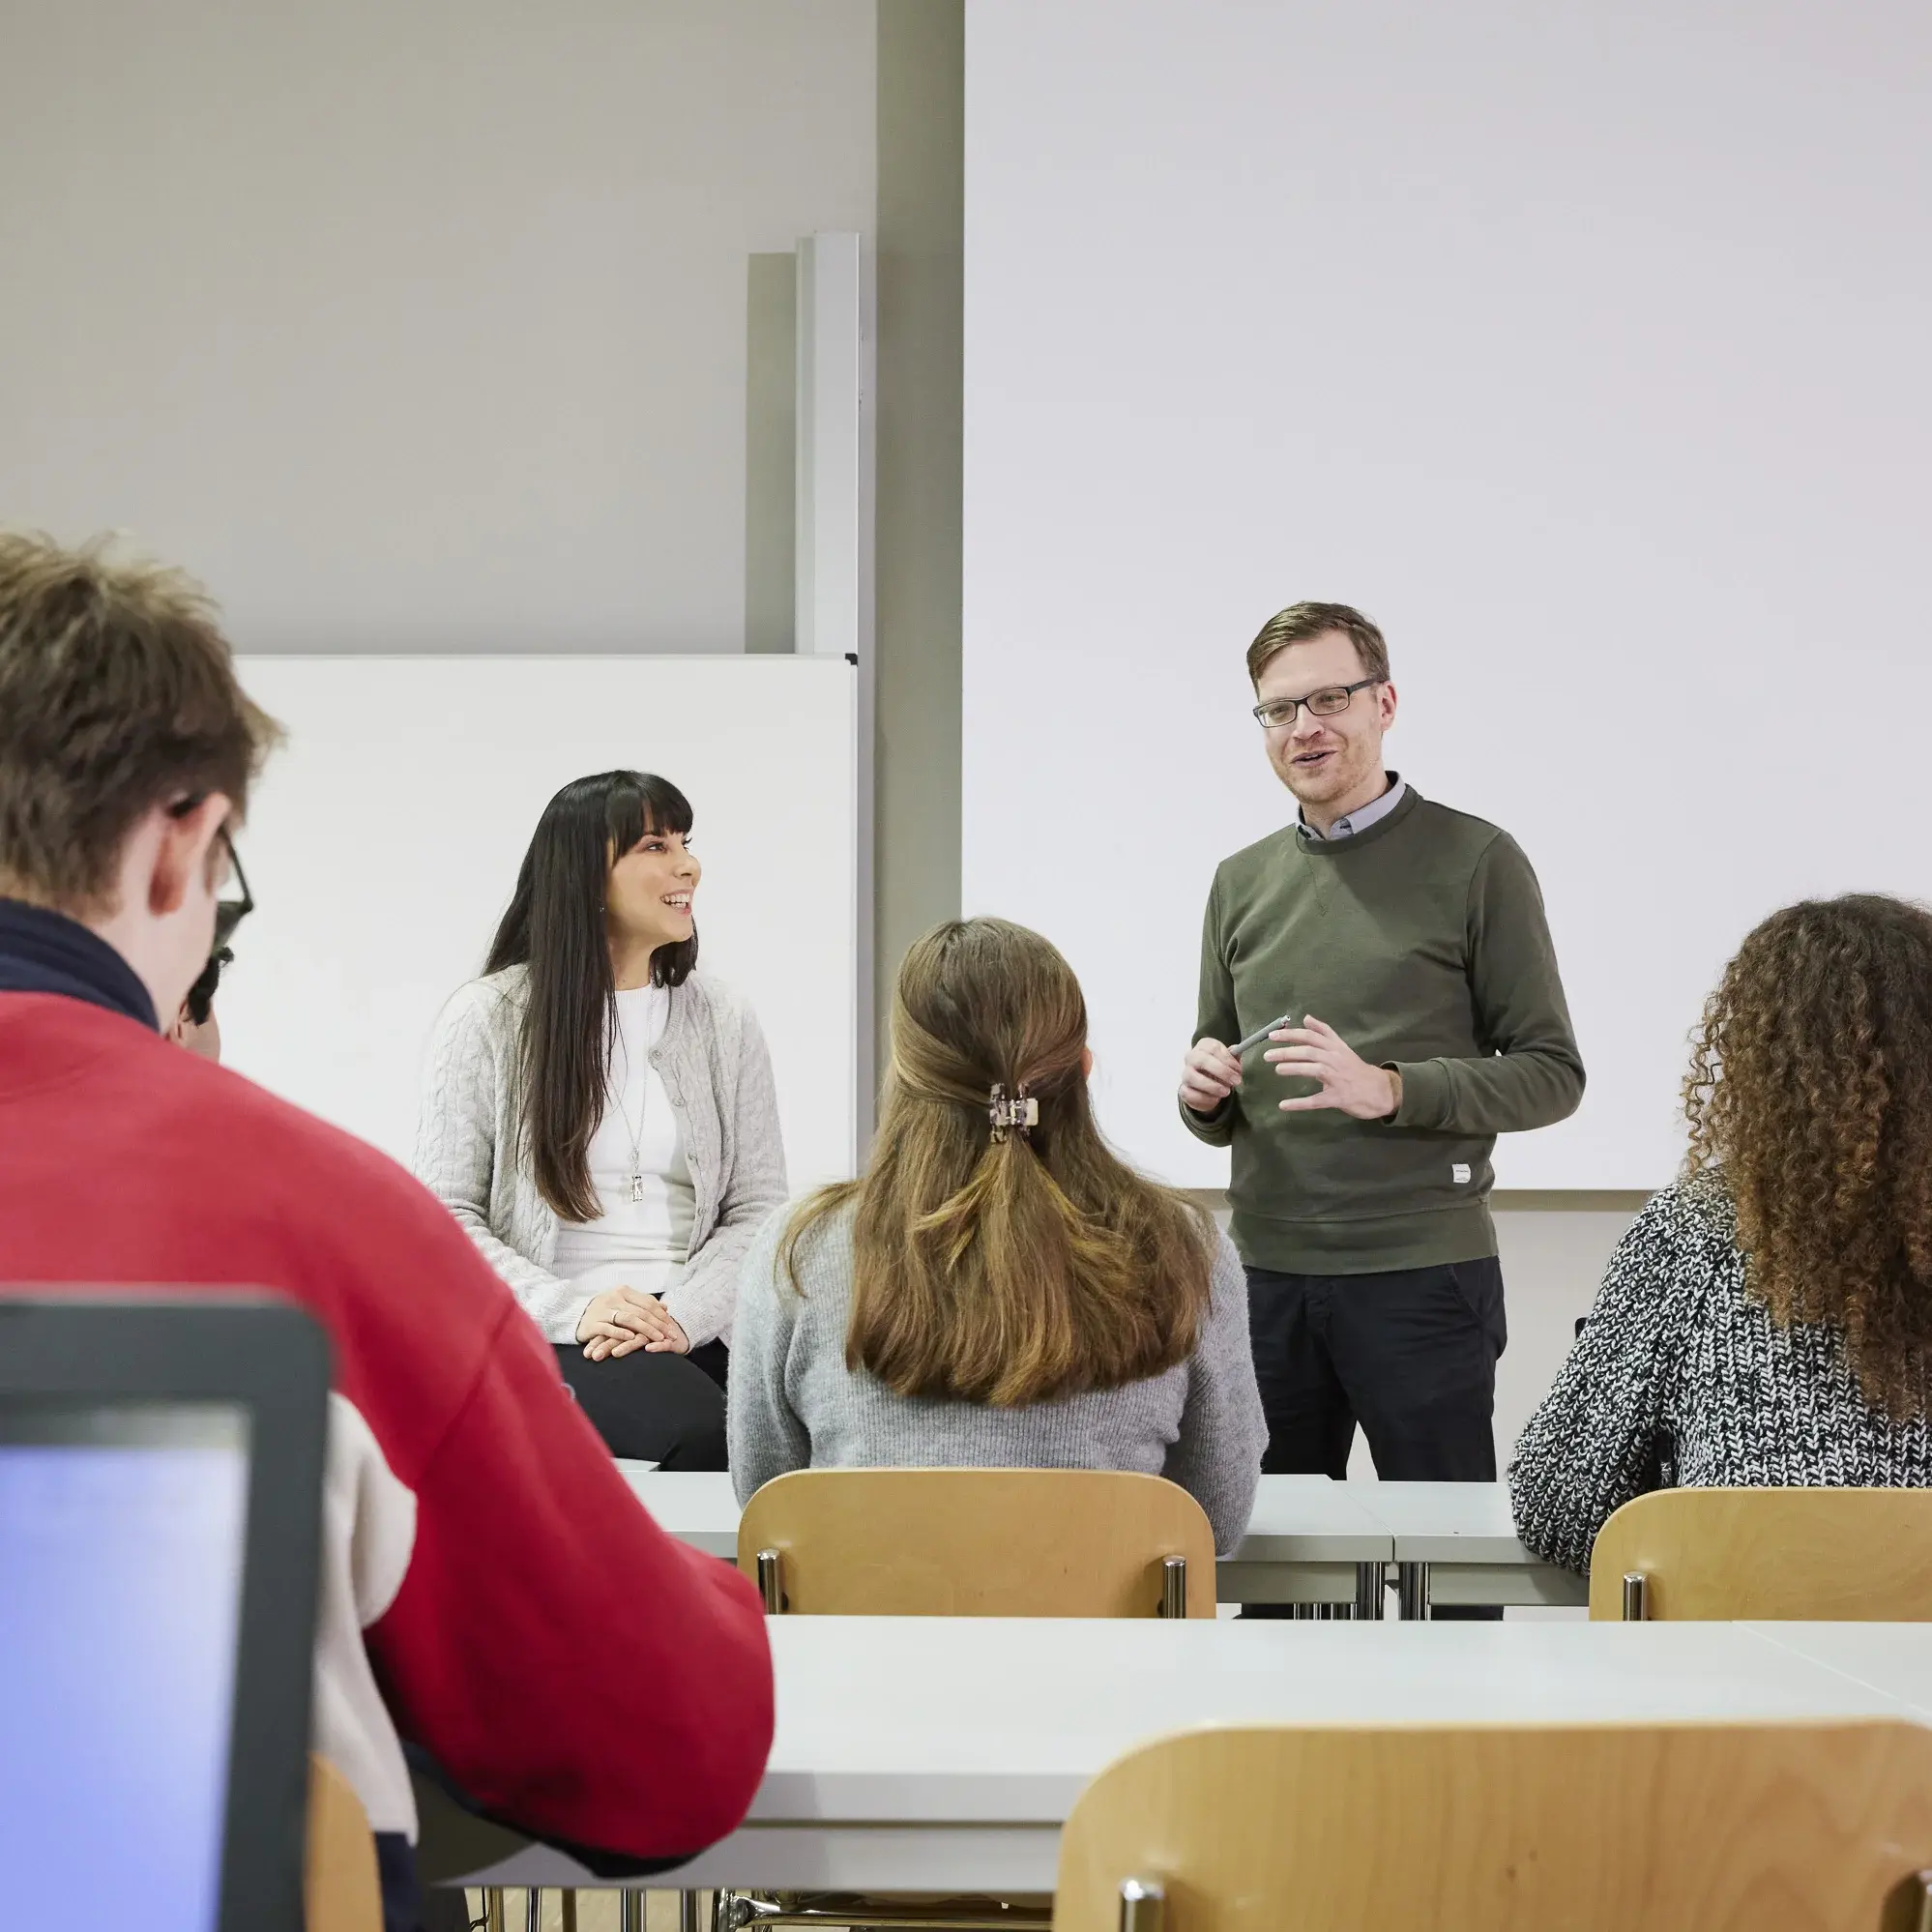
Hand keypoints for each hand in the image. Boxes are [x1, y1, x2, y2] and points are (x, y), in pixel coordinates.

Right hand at [577, 1287, 690, 1360]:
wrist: (576, 1315)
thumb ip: (643, 1304)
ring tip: (658, 1339)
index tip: (673, 1326)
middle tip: (671, 1336)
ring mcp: (602, 1310)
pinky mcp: (592, 1323)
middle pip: (641, 1311)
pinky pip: (609, 1328)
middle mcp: (613, 1298)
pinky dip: (622, 1333)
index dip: (661, 1315)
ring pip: (628, 1319)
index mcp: (623, 1291)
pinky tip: (632, 1339)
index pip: (647, 1302)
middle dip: (658, 1325)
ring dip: (645, 1330)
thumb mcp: (624, 1303)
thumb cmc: (605, 1310)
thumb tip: (665, 1307)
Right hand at [1180, 1037, 1242, 1114]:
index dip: (1227, 1059)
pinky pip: (1191, 1094)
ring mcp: (1186, 1074)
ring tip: (1226, 1092)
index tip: (1238, 1069)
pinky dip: (1205, 1098)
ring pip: (1192, 1077)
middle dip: (1221, 1071)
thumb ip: (1234, 1056)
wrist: (1208, 1084)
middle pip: (1201, 1060)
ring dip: (1212, 1086)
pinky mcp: (1184, 1090)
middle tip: (1235, 1081)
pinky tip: (1215, 1099)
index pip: (1213, 1048)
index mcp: (1204, 1046)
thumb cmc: (1219, 1068)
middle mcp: (1192, 1057)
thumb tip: (1237, 1050)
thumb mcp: (1229, 1060)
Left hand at [1264, 1014, 1401, 1119]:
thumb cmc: (1356, 1069)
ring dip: (1294, 1068)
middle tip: (1267, 1055)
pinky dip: (1300, 1103)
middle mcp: (1336, 1060)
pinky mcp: (1338, 1098)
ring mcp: (1338, 1079)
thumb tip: (1306, 1017)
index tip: (1272, 1036)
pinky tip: (1284, 1105)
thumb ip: (1324, 1032)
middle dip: (1287, 1051)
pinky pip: (1316, 1100)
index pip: (1311, 1036)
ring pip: (1314, 1070)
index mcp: (1335, 1047)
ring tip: (1277, 1069)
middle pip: (1309, 1051)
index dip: (1291, 1035)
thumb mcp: (1342, 1047)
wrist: (1380, 1090)